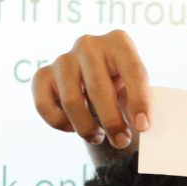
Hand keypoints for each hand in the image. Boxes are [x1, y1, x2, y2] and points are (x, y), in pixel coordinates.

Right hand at [31, 30, 151, 150]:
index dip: (139, 101)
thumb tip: (140, 124)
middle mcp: (88, 46)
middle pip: (98, 88)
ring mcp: (63, 59)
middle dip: (112, 121)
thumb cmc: (120, 87)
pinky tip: (72, 127)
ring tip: (98, 136)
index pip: (132, 70)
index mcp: (118, 43)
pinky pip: (44, 105)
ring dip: (86, 127)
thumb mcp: (134, 89)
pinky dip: (59, 123)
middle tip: (121, 141)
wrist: (94, 82)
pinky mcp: (43, 75)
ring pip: (72, 101)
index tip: (143, 126)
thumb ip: (138, 103)